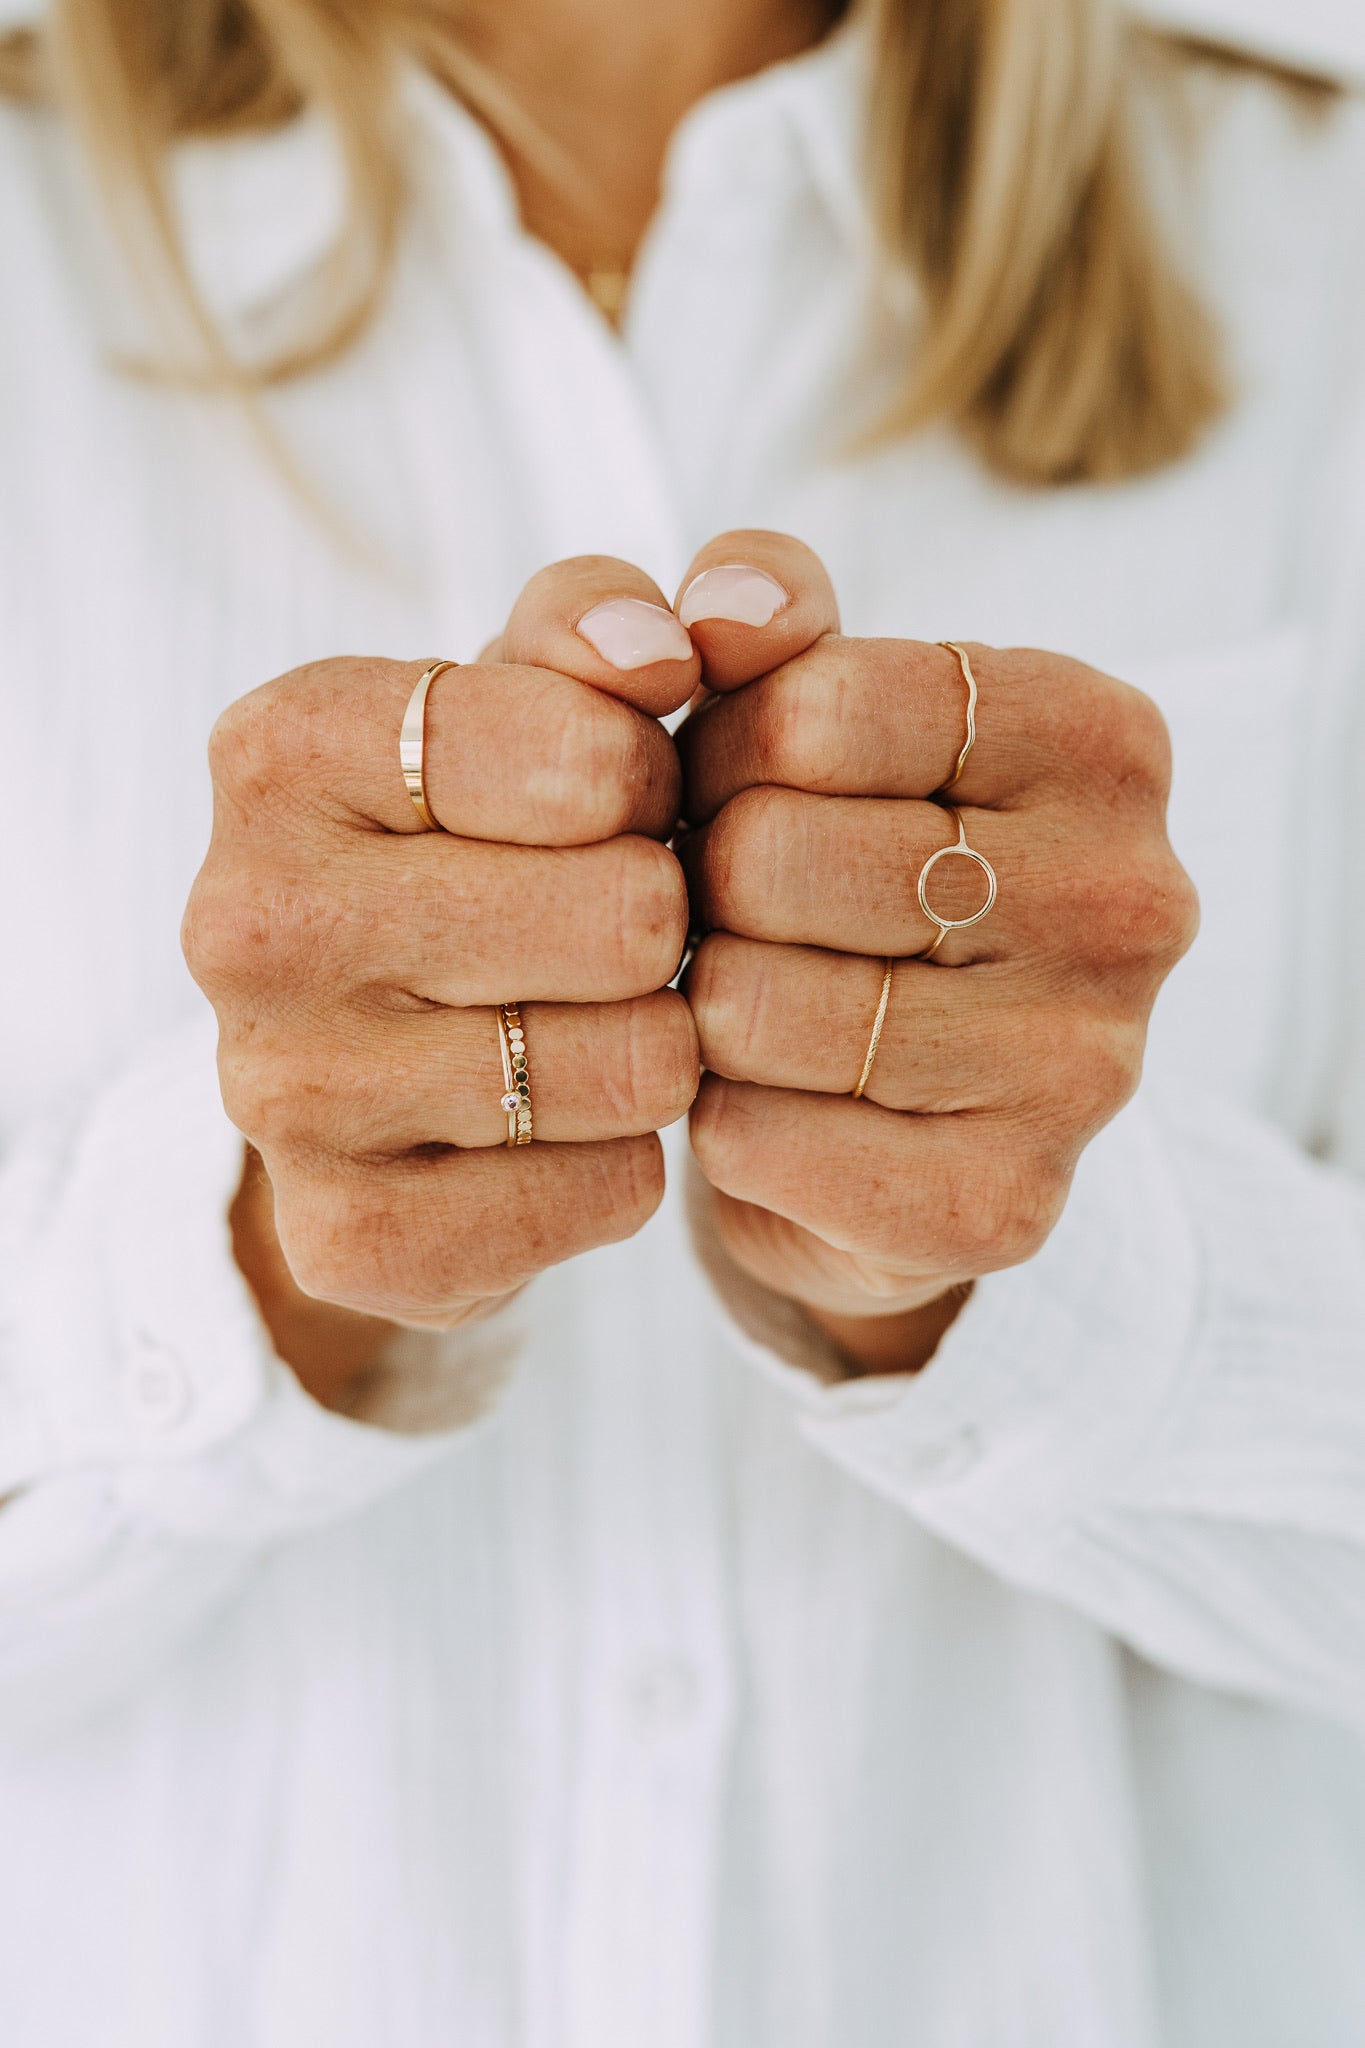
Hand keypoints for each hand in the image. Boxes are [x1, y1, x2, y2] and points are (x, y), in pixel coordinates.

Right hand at [184, 558, 700, 1363]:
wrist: (375, 1048)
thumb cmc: (485, 837)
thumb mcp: (535, 693)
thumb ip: (612, 620)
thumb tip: (674, 640)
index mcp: (285, 749)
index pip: (587, 754)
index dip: (651, 781)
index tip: (618, 798)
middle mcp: (250, 920)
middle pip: (625, 918)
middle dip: (663, 920)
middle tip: (619, 927)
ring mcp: (280, 1092)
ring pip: (630, 1066)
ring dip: (659, 1045)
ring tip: (598, 1019)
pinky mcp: (345, 1235)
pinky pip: (605, 1193)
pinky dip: (622, 1161)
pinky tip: (563, 1126)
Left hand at [675, 532, 1198, 1374]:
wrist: (898, 1102)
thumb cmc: (838, 868)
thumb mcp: (807, 709)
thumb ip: (760, 612)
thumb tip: (718, 608)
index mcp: (1098, 738)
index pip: (814, 706)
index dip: (721, 752)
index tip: (738, 788)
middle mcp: (1128, 897)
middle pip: (774, 858)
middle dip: (704, 886)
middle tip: (730, 912)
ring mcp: (1085, 1063)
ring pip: (757, 1007)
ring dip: (704, 1008)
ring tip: (744, 1001)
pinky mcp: (1006, 1204)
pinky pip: (760, 1139)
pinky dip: (721, 1118)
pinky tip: (767, 1101)